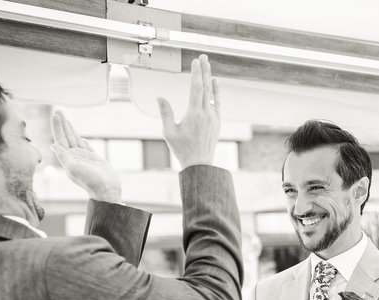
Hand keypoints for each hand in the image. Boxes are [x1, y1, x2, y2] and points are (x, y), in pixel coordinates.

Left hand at [49, 110, 121, 202]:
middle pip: (66, 136)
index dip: (57, 127)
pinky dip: (81, 140)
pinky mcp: (94, 158)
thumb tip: (52, 145)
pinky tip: (78, 136)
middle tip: (59, 111)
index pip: (60, 139)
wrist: (106, 190)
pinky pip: (86, 146)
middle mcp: (74, 156)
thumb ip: (63, 156)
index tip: (56, 116)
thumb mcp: (74, 168)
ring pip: (75, 139)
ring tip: (66, 119)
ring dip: (70, 129)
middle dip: (62, 124)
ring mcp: (84, 157)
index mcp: (68, 158)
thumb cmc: (90, 181)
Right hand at [157, 54, 219, 168]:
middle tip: (203, 56)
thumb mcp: (168, 132)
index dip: (196, 73)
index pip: (196, 88)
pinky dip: (216, 92)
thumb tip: (160, 97)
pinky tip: (215, 82)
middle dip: (204, 70)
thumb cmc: (182, 149)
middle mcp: (206, 114)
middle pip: (205, 87)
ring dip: (209, 78)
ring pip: (212, 94)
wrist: (200, 164)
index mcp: (194, 114)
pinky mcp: (217, 122)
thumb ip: (165, 113)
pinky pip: (218, 103)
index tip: (196, 61)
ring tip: (208, 65)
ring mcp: (214, 118)